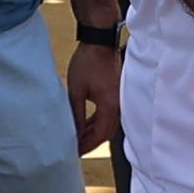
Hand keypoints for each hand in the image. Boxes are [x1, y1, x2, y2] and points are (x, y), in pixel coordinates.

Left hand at [66, 37, 121, 152]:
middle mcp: (119, 105)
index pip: (99, 135)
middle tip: (75, 149)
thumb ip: (76, 115)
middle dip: (90, 142)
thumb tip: (74, 133)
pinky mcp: (116, 94)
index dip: (87, 146)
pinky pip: (108, 114)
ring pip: (108, 124)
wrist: (100, 41)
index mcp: (110, 106)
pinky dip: (98, 121)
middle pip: (106, 133)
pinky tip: (86, 125)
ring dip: (94, 133)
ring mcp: (119, 100)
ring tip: (78, 139)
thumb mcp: (76, 91)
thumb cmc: (87, 62)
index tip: (74, 152)